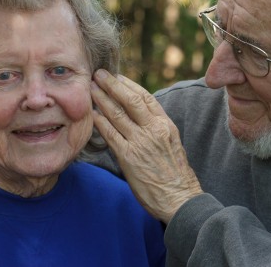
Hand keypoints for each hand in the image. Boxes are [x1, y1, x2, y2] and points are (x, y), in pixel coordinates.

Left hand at [91, 70, 202, 223]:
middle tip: (99, 74)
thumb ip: (157, 129)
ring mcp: (140, 142)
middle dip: (113, 85)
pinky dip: (100, 122)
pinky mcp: (129, 157)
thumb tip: (141, 118)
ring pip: (118, 114)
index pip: (146, 97)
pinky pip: (111, 134)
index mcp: (165, 125)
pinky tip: (92, 114)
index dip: (130, 84)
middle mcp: (153, 130)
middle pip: (130, 100)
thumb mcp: (172, 143)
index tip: (118, 76)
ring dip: (102, 99)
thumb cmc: (176, 174)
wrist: (179, 198)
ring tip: (91, 89)